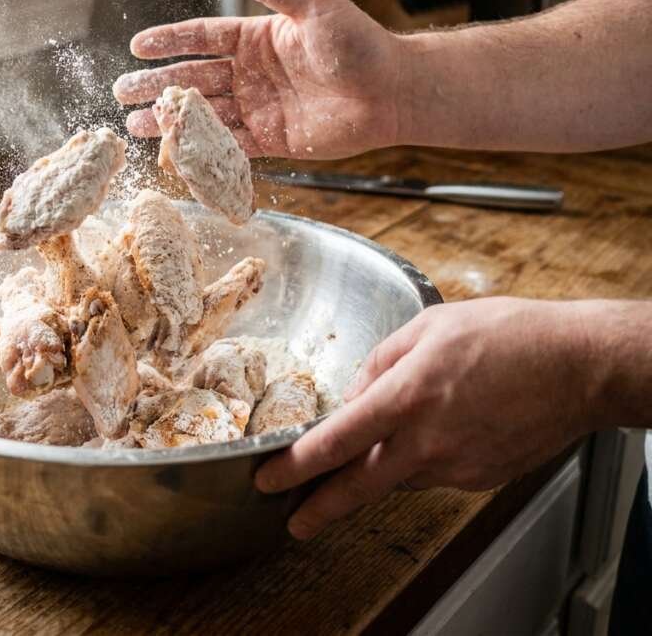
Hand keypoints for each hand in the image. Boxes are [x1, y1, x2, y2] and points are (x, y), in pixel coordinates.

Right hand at [113, 0, 404, 158]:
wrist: (390, 92)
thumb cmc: (358, 43)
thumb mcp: (314, 6)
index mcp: (256, 39)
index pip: (202, 38)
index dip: (169, 41)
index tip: (138, 45)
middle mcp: (251, 73)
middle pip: (194, 78)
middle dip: (157, 85)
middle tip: (122, 92)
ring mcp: (258, 107)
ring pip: (204, 114)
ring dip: (170, 120)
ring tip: (134, 125)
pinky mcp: (271, 140)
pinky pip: (230, 145)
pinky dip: (202, 149)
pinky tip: (174, 151)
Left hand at [256, 298, 601, 539]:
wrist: (580, 366)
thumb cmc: (509, 336)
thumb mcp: (430, 327)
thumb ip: (381, 362)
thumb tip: (354, 396)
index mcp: (410, 394)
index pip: (338, 439)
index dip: (297, 463)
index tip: (270, 477)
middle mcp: (429, 439)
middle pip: (360, 486)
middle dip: (320, 509)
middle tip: (295, 523)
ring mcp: (457, 465)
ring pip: (399, 478)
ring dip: (379, 470)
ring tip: (390, 442)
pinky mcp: (480, 478)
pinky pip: (434, 475)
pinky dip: (422, 461)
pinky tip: (440, 433)